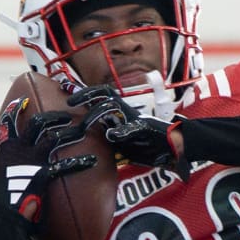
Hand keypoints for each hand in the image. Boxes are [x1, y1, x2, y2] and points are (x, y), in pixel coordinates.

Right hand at [0, 96, 96, 223]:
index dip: (16, 110)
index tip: (24, 101)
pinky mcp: (44, 173)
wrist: (1, 215)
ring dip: (70, 132)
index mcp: (6, 148)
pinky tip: (92, 160)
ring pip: (54, 137)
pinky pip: (66, 165)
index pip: (9, 122)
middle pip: (38, 123)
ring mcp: (33, 160)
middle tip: (66, 115)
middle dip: (53, 116)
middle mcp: (20, 149)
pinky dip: (80, 162)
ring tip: (82, 130)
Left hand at [67, 85, 189, 179]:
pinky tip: (111, 135)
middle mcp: (124, 112)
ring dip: (96, 114)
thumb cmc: (146, 144)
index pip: (98, 96)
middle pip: (102, 95)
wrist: (172, 146)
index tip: (66, 92)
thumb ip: (107, 136)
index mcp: (118, 113)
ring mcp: (133, 118)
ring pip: (111, 107)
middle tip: (70, 102)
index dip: (82, 92)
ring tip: (84, 124)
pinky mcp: (144, 128)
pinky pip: (131, 127)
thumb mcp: (121, 141)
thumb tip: (88, 135)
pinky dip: (121, 131)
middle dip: (84, 95)